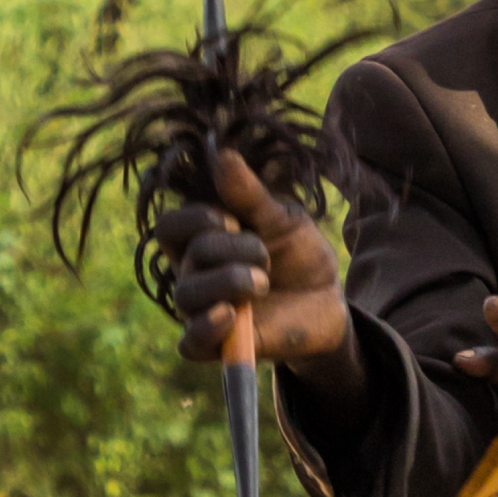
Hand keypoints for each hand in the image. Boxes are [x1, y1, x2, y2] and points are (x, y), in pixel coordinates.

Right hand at [154, 149, 350, 368]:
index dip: (194, 219)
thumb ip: (250, 195)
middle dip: (231, 250)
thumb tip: (222, 152)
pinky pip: (190, 344)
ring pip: (186, 296)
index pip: (170, 227)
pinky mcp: (218, 344)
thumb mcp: (282, 220)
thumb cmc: (298, 255)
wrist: (327, 301)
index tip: (231, 219)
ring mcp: (203, 309)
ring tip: (263, 283)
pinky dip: (205, 329)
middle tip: (265, 256)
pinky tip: (230, 316)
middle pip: (185, 257)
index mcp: (202, 239)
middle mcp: (193, 273)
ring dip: (226, 283)